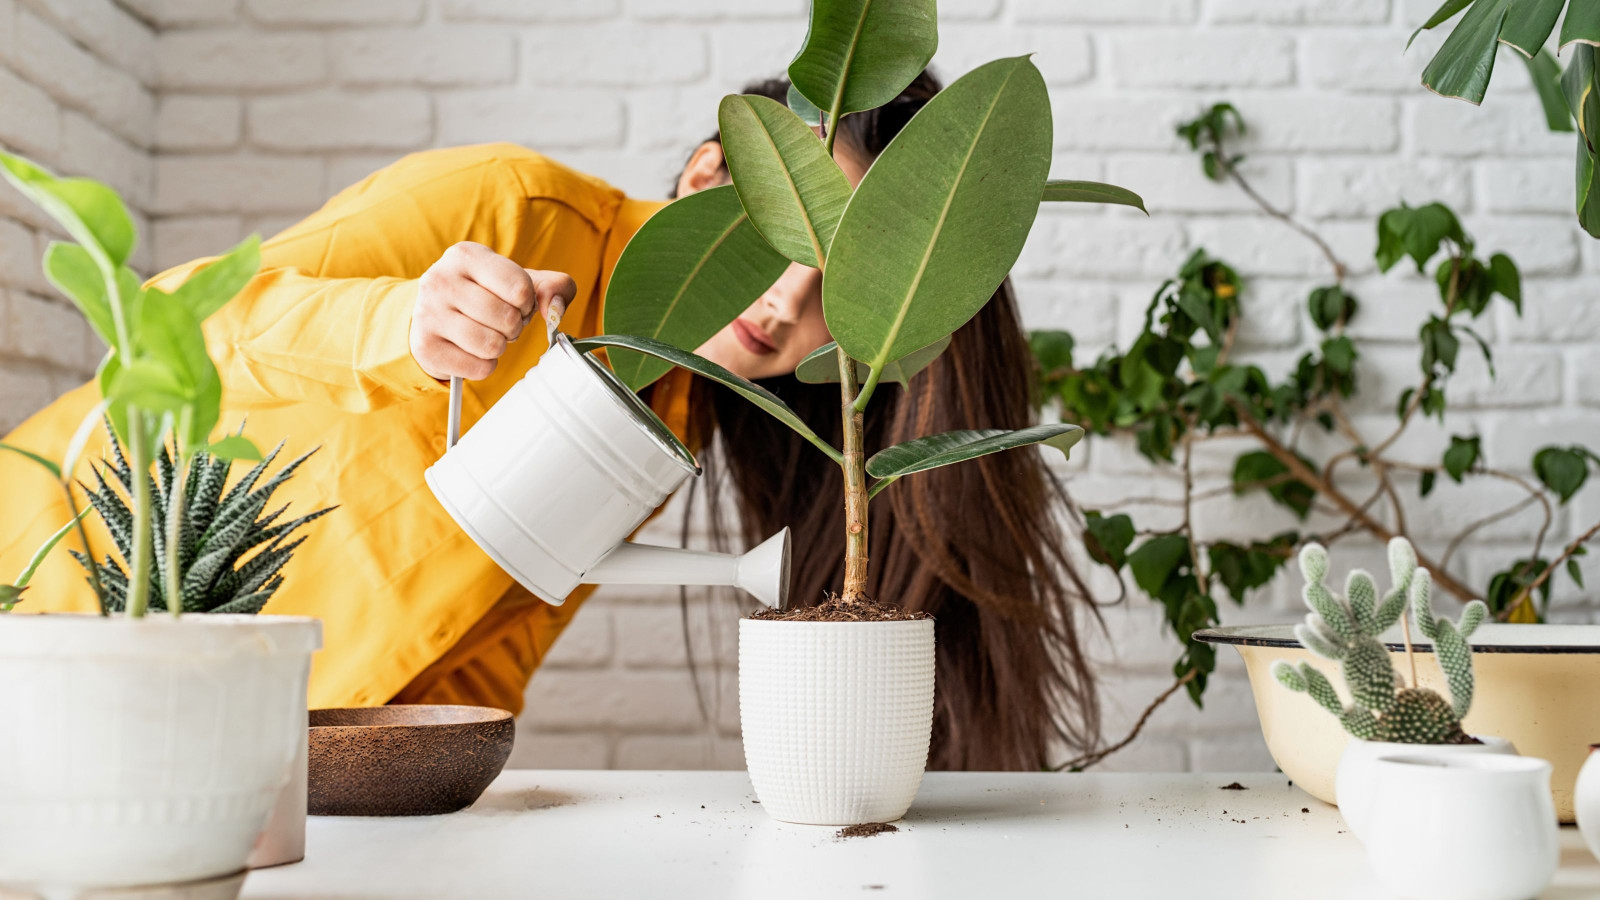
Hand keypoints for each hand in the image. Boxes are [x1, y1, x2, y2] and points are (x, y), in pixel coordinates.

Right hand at [409, 241, 573, 380]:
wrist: (433, 315)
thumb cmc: (484, 294)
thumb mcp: (519, 280)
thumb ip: (554, 286)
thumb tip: (554, 309)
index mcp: (466, 255)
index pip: (520, 288)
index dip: (528, 303)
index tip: (519, 304)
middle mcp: (440, 280)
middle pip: (507, 318)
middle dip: (515, 327)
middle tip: (502, 323)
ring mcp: (428, 314)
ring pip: (492, 345)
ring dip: (500, 346)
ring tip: (488, 335)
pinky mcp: (425, 347)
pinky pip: (479, 368)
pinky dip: (485, 365)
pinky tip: (473, 351)